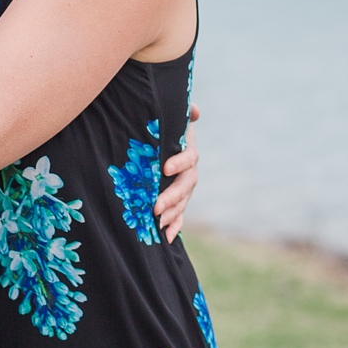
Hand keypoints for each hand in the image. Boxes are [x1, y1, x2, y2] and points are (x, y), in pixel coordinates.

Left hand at [155, 104, 199, 242]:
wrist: (152, 142)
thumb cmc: (157, 128)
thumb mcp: (166, 117)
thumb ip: (180, 112)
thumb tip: (195, 111)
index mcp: (187, 149)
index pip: (189, 157)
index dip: (179, 162)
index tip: (165, 167)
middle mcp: (188, 170)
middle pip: (186, 184)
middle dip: (172, 196)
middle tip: (156, 207)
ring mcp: (183, 186)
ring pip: (183, 201)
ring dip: (173, 213)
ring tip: (158, 223)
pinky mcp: (176, 200)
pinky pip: (179, 214)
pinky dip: (175, 225)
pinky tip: (167, 237)